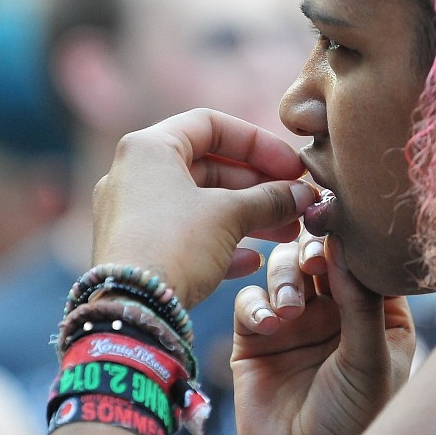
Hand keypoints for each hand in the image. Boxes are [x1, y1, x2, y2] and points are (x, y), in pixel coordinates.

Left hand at [91, 109, 315, 306]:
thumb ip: (270, 199)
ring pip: (200, 204)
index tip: (292, 168)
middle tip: (294, 202)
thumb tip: (303, 195)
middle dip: (258, 186)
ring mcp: (132, 214)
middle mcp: (134, 174)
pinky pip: (185, 235)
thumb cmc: (176, 246)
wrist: (132, 309)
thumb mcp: (230, 216)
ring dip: (247, 216)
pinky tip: (252, 262)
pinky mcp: (136, 250)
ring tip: (286, 233)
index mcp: (149, 148)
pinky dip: (220, 242)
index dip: (258, 143)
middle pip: (208, 167)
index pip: (211, 125)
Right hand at [231, 233, 415, 434]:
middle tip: (313, 262)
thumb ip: (360, 300)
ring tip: (289, 310)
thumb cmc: (353, 419)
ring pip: (284, 267)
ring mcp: (295, 320)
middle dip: (314, 250)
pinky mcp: (256, 335)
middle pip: (321, 253)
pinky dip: (258, 303)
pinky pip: (251, 299)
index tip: (341, 234)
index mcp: (377, 312)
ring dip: (285, 276)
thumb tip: (344, 242)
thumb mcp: (369, 358)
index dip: (353, 240)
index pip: (365, 259)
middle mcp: (336, 309)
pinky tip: (270, 325)